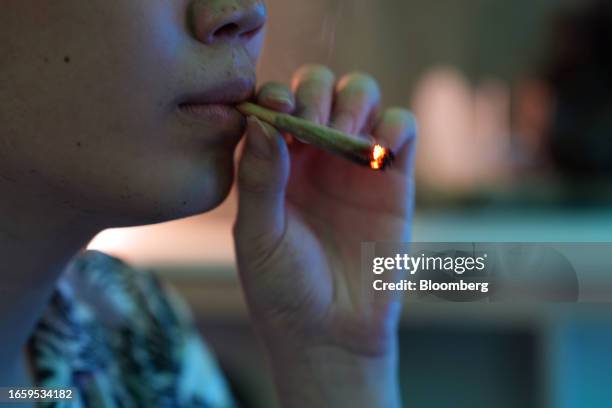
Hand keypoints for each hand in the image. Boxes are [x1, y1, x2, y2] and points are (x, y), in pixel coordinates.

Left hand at [233, 65, 415, 406]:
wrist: (331, 335)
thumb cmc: (283, 289)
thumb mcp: (258, 235)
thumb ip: (260, 177)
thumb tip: (260, 120)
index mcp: (274, 164)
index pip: (275, 103)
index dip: (276, 95)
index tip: (277, 110)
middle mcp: (313, 156)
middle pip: (319, 88)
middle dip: (316, 93)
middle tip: (313, 122)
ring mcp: (354, 164)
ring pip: (362, 96)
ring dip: (355, 100)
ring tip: (346, 135)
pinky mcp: (394, 180)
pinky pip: (402, 129)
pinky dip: (396, 124)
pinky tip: (381, 147)